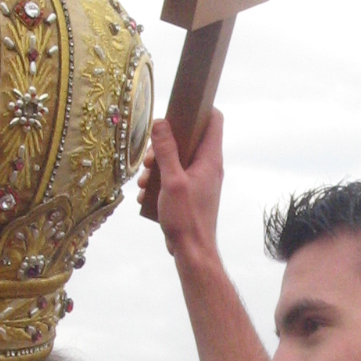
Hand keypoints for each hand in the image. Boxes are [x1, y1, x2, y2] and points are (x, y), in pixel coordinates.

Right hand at [137, 111, 224, 259]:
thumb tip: (161, 123)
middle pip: (189, 138)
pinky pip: (174, 176)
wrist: (192, 252)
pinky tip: (146, 193)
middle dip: (165, 143)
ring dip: (158, 164)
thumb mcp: (171, 181)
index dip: (199, 108)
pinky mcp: (191, 192)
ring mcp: (201, 179)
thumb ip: (166, 151)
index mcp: (210, 159)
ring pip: (178, 158)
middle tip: (150, 158)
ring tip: (146, 179)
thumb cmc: (186, 218)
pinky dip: (160, 180)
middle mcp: (209, 166)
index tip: (178, 108)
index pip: (214, 120)